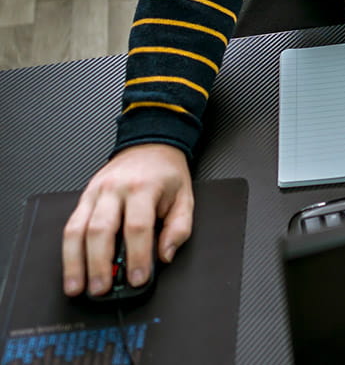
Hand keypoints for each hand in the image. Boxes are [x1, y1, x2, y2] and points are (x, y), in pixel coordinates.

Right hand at [62, 143, 192, 296]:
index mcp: (144, 188)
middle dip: (99, 264)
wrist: (150, 145)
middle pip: (101, 230)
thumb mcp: (185, 198)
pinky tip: (71, 269)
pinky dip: (68, 251)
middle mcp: (115, 189)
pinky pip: (70, 226)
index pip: (137, 227)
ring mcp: (95, 193)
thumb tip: (164, 256)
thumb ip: (179, 229)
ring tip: (78, 287)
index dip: (136, 256)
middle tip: (102, 289)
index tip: (137, 279)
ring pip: (77, 230)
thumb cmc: (166, 174)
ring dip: (75, 262)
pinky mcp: (83, 198)